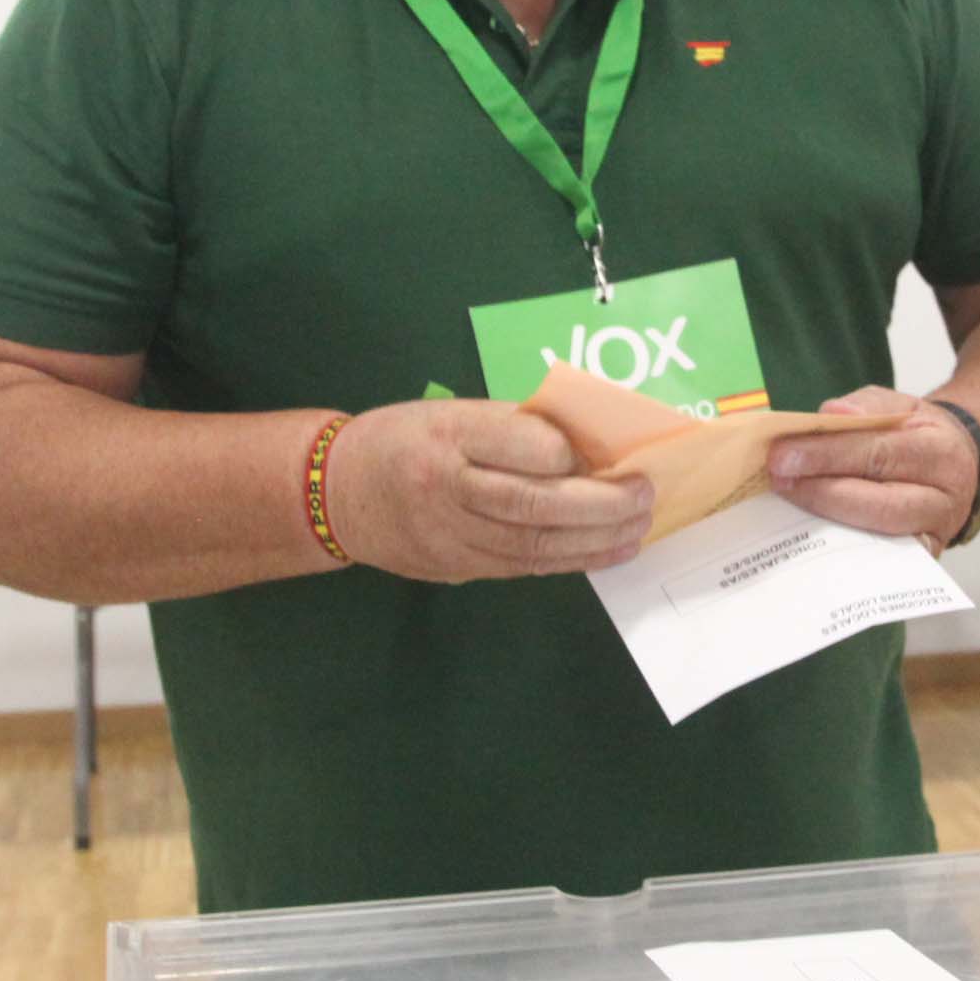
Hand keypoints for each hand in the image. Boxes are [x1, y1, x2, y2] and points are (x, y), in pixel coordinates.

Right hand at [320, 400, 653, 581]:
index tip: (609, 450)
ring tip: (639, 527)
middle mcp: (445, 486)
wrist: (335, 494)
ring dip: (597, 540)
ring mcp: (449, 535)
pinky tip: (607, 550)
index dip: (571, 452)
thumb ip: (511, 426)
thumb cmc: (403, 439)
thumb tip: (587, 446)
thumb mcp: (449, 412)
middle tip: (644, 494)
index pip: (519, 443)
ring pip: (533, 544)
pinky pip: (523, 566)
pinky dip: (572, 559)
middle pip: (533, 503)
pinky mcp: (456, 568)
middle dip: (601, 504)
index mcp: (445, 433)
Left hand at [765, 387, 979, 542]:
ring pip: (879, 535)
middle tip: (779, 480)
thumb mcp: (902, 407)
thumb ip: (866, 406)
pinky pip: (880, 562)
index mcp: (940, 450)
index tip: (782, 454)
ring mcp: (935, 534)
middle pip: (879, 502)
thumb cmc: (921, 437)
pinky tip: (808, 533)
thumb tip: (832, 414)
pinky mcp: (923, 558)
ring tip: (789, 500)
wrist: (960, 467)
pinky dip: (843, 549)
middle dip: (822, 492)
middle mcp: (945, 497)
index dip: (827, 455)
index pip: (878, 452)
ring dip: (827, 520)